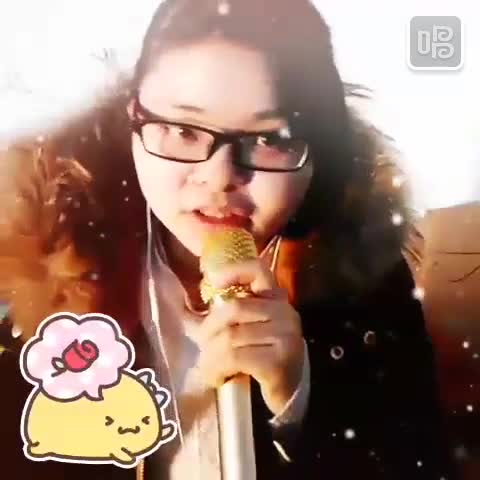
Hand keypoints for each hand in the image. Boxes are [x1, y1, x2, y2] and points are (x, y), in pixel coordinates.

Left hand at [196, 258, 304, 415]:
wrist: (291, 399)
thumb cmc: (261, 362)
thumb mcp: (243, 334)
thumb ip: (218, 319)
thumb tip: (182, 309)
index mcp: (276, 300)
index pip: (258, 270)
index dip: (233, 271)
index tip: (212, 282)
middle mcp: (284, 313)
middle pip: (232, 308)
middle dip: (208, 329)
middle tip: (202, 348)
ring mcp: (285, 336)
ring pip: (230, 336)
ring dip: (210, 356)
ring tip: (208, 368)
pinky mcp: (279, 361)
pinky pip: (235, 357)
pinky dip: (217, 369)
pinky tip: (217, 378)